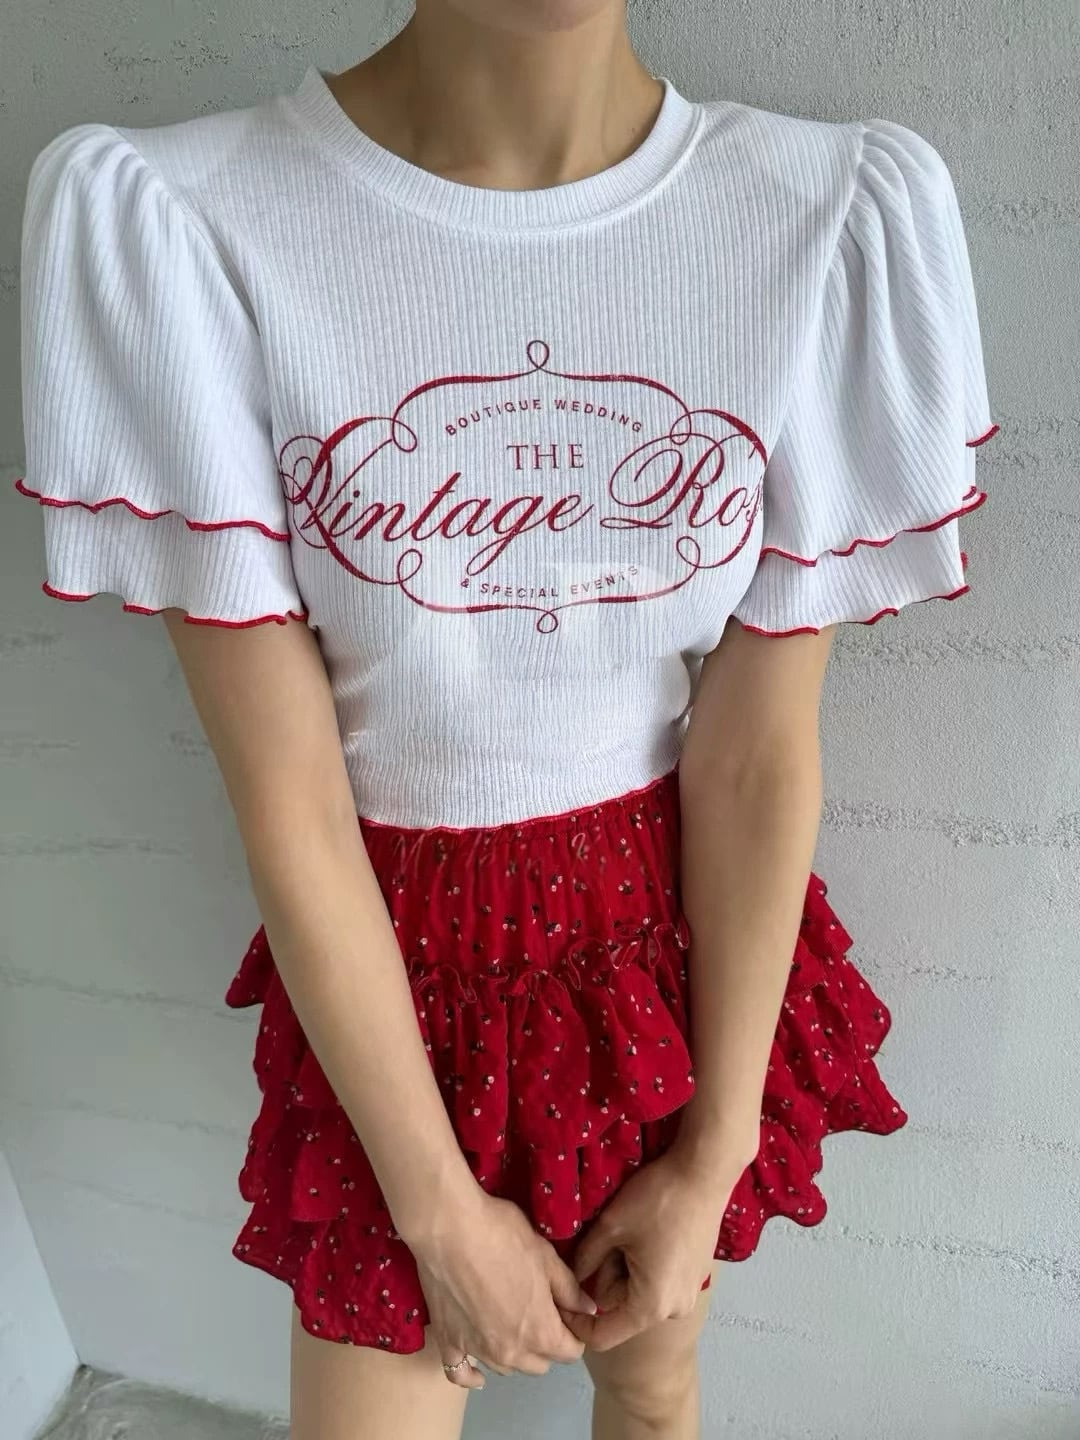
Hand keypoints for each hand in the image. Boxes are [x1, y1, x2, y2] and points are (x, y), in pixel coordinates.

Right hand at [410, 1188, 597, 1387]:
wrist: (450, 1228)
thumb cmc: (504, 1236)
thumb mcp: (547, 1257)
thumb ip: (570, 1289)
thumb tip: (589, 1309)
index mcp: (541, 1333)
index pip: (571, 1352)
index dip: (574, 1331)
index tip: (566, 1310)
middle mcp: (511, 1353)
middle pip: (540, 1364)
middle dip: (547, 1344)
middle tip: (540, 1311)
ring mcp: (478, 1351)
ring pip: (506, 1368)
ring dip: (515, 1352)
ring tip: (510, 1322)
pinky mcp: (449, 1342)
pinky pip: (461, 1373)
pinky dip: (472, 1374)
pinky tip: (479, 1369)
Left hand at [568, 1138, 752, 1351]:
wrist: (705, 1174)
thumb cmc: (658, 1200)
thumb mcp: (610, 1227)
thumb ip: (585, 1259)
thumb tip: (572, 1278)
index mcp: (650, 1306)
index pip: (602, 1337)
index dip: (576, 1323)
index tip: (560, 1299)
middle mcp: (673, 1310)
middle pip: (620, 1307)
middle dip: (606, 1276)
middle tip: (612, 1238)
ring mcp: (688, 1294)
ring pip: (638, 1292)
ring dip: (626, 1268)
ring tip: (634, 1231)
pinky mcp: (695, 1277)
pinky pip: (658, 1282)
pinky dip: (645, 1263)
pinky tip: (651, 1232)